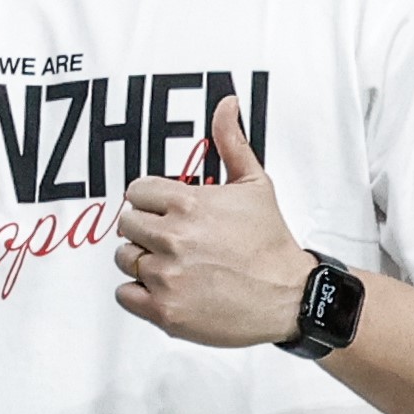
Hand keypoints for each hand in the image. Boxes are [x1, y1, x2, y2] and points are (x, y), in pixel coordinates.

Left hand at [112, 89, 316, 351]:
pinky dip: (139, 293)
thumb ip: (232, 143)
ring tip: (174, 265)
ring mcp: (167, 276)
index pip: (135, 193)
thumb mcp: (256, 185)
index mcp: (188, 204)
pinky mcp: (165, 311)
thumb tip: (227, 103)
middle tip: (174, 241)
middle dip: (146, 231)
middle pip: (127, 225)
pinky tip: (167, 288)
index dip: (150, 202)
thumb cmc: (270, 243)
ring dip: (142, 261)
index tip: (167, 213)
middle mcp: (173, 238)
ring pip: (124, 259)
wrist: (289, 297)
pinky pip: (125, 294)